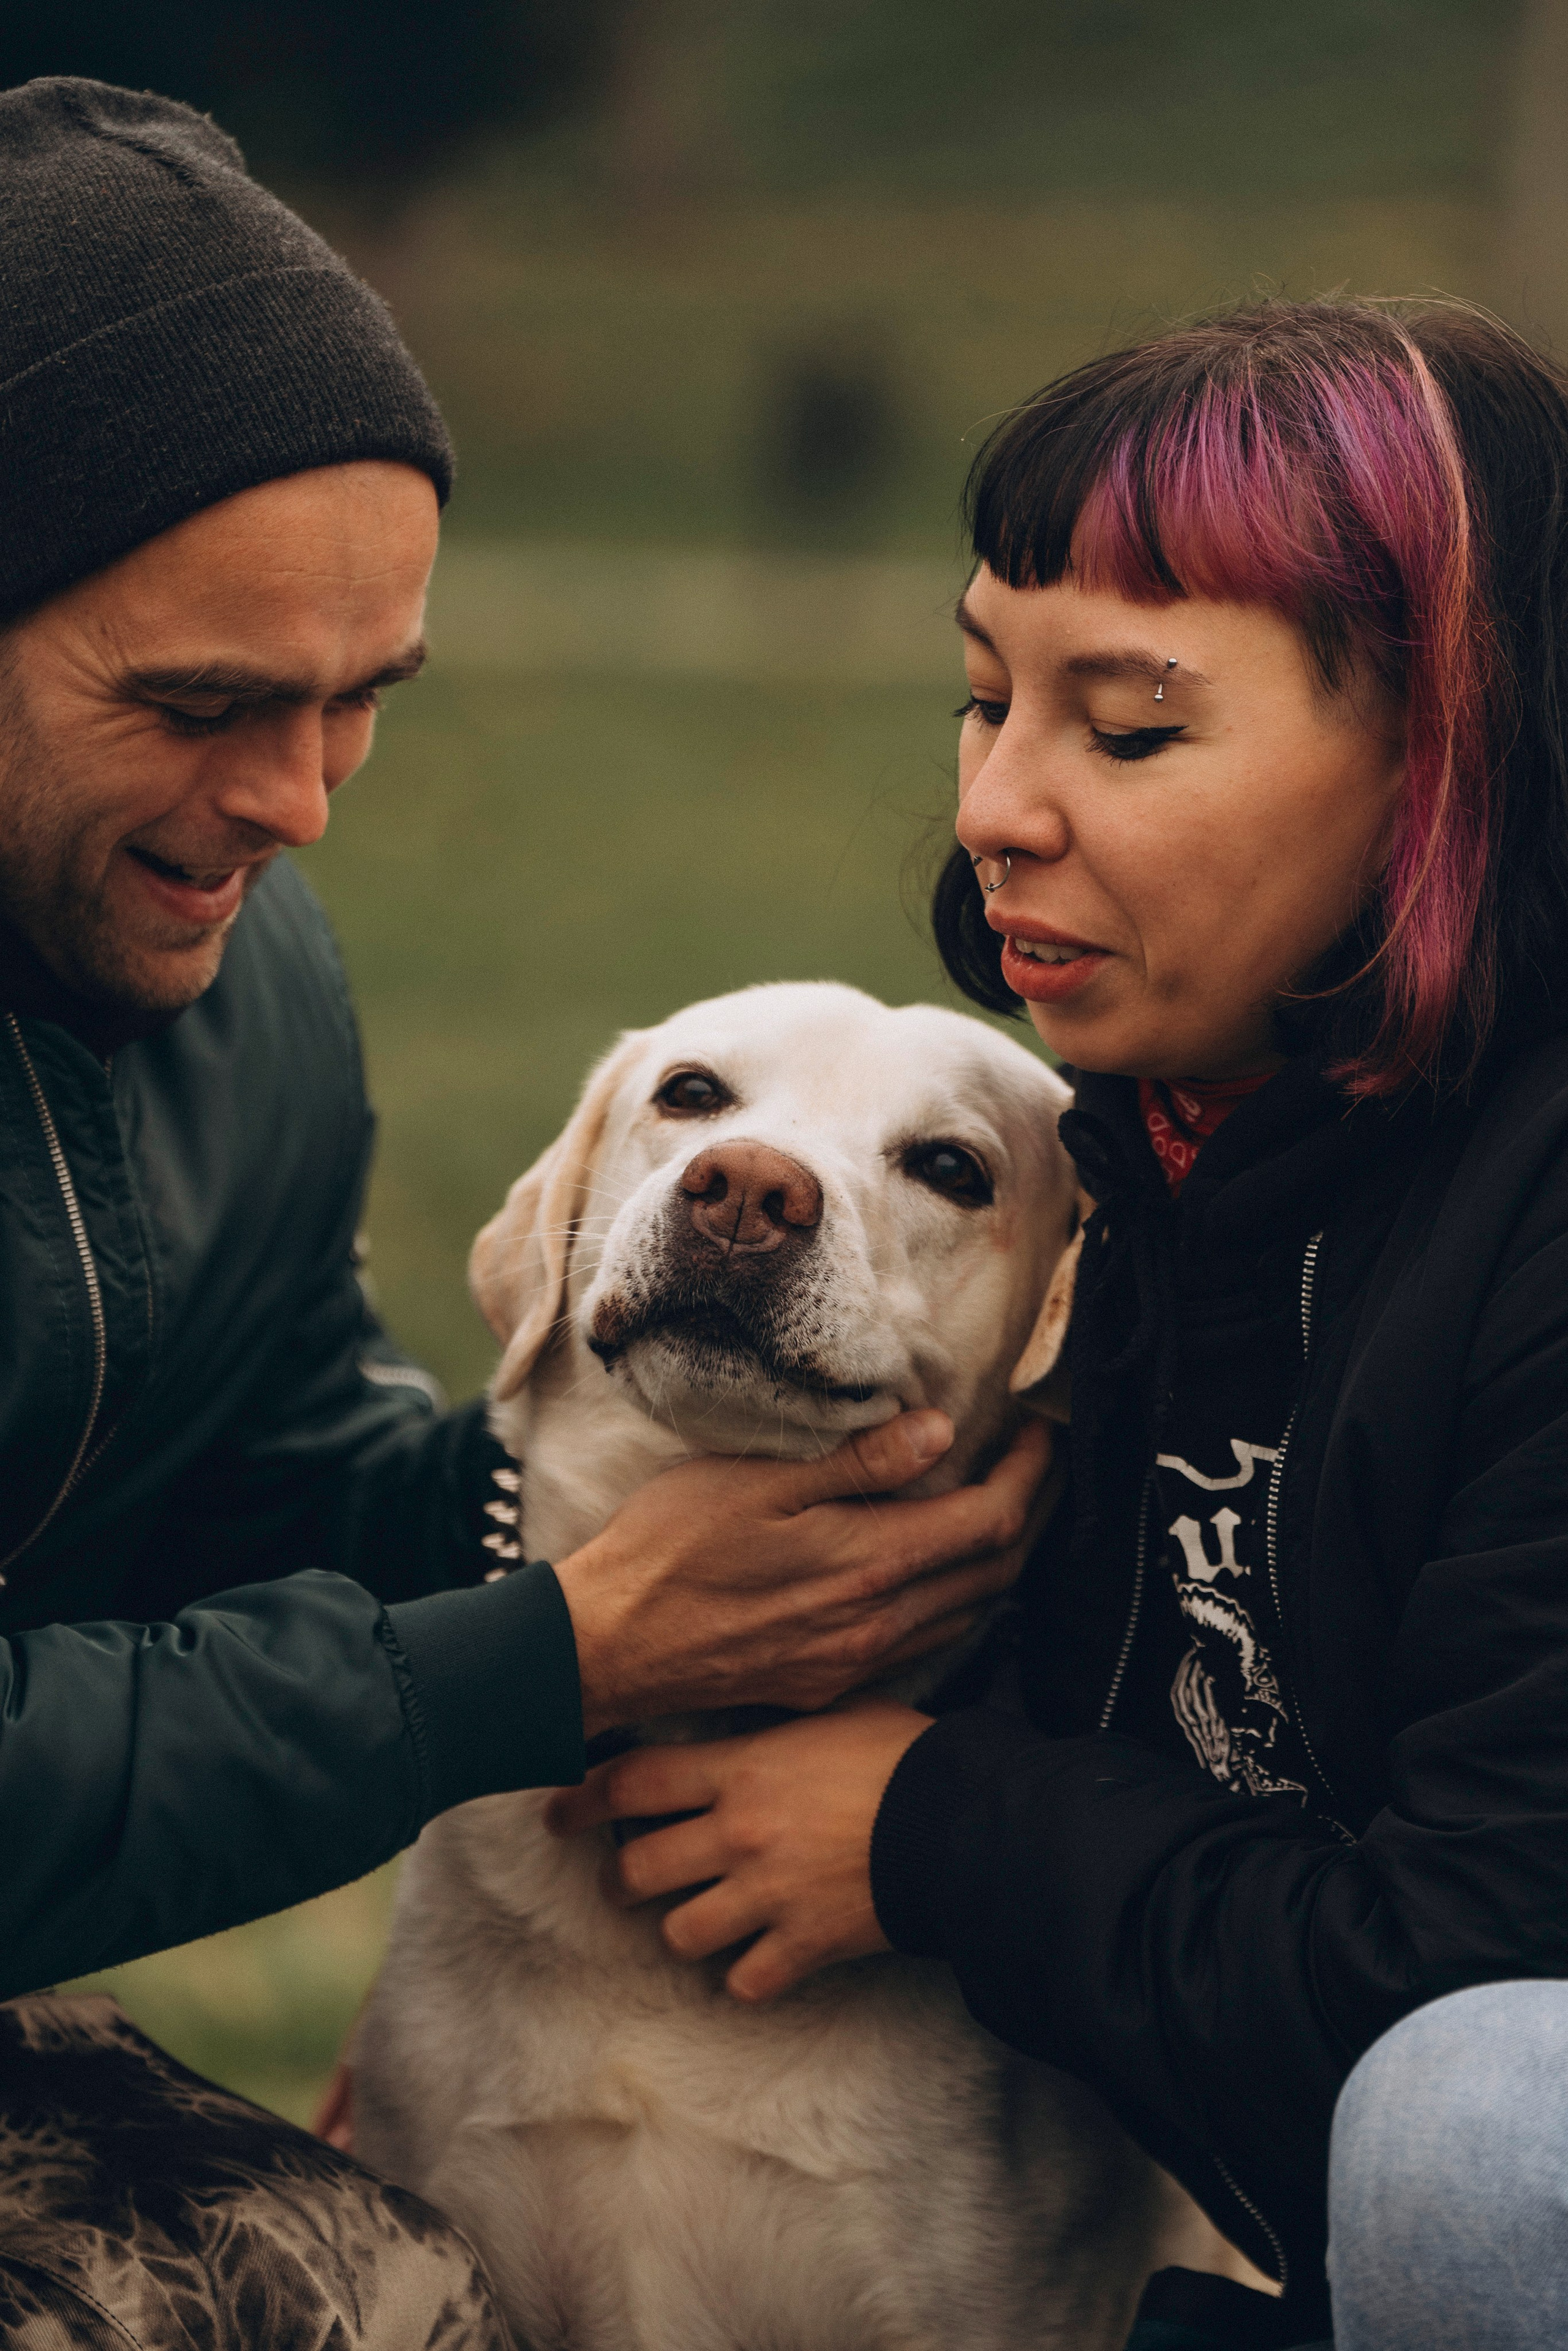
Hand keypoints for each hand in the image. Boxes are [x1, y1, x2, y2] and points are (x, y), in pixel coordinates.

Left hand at [547, 1698, 930, 1999]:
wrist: (960, 1822)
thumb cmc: (902, 1753)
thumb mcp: (833, 1708)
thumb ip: (775, 1718)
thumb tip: (742, 1699)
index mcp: (739, 1769)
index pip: (631, 1781)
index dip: (582, 1797)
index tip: (558, 1810)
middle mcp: (738, 1835)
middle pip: (637, 1871)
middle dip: (619, 1879)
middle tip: (624, 1878)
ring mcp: (766, 1896)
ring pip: (680, 1933)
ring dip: (681, 1928)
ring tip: (694, 1918)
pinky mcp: (802, 1946)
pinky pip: (744, 1981)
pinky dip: (745, 1975)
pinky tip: (758, 1958)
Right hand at [553, 1411, 1053, 1735]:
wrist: (607, 1646)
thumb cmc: (668, 1549)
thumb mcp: (757, 1482)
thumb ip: (856, 1463)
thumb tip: (939, 1433)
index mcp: (868, 1564)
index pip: (991, 1519)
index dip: (1030, 1472)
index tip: (1041, 1430)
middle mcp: (877, 1624)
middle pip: (994, 1572)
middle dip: (1028, 1513)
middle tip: (1034, 1464)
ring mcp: (853, 1663)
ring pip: (963, 1614)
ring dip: (992, 1561)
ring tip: (992, 1508)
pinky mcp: (826, 1685)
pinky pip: (919, 1644)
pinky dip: (947, 1602)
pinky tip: (928, 1573)